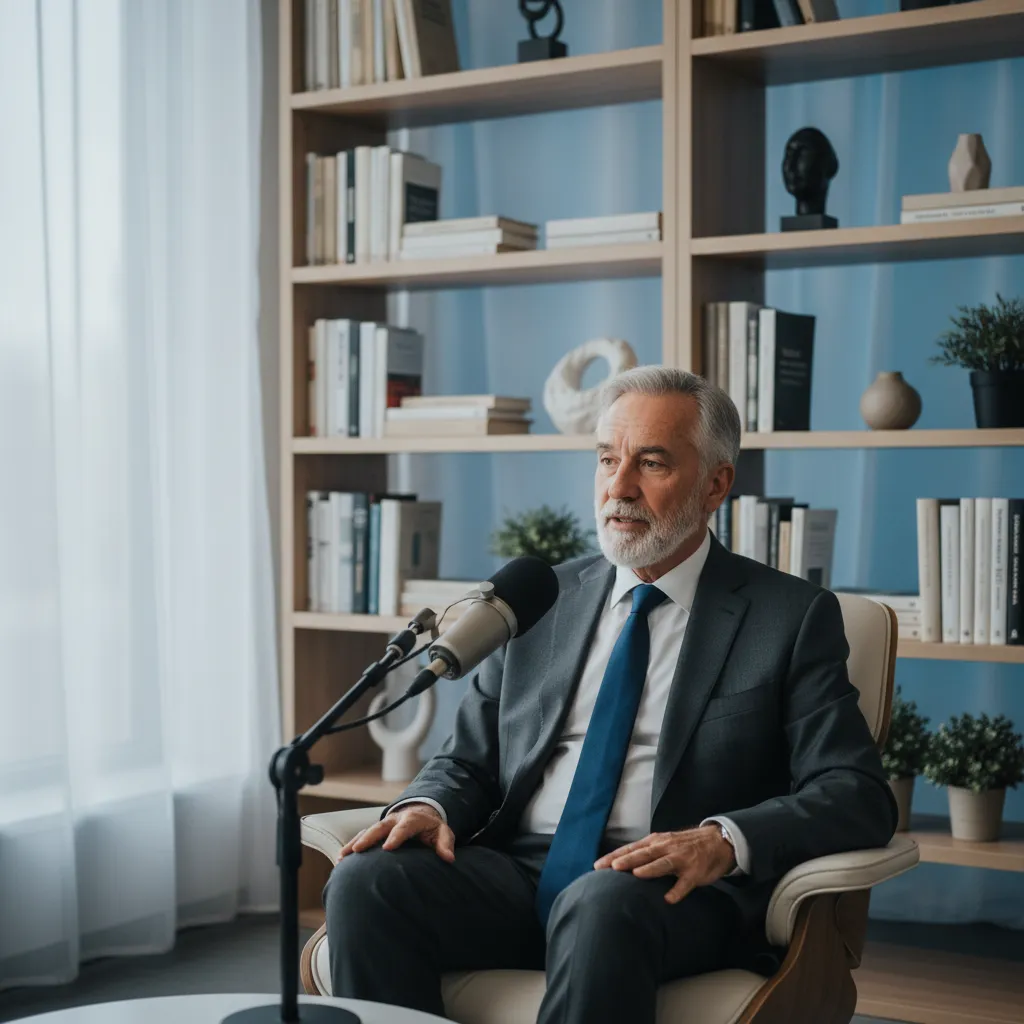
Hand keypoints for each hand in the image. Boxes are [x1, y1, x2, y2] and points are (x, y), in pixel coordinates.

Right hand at [336, 803, 455, 863]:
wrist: (421, 814)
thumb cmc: (432, 828)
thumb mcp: (443, 833)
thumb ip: (445, 844)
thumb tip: (449, 858)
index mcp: (412, 820)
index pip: (404, 827)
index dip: (396, 837)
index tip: (387, 848)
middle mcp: (395, 820)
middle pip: (380, 827)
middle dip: (368, 838)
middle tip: (357, 850)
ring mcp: (384, 824)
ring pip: (367, 831)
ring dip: (355, 843)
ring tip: (343, 857)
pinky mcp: (376, 831)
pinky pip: (362, 836)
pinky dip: (352, 845)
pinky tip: (341, 858)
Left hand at [593, 826, 735, 903]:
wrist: (716, 841)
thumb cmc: (683, 846)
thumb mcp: (662, 844)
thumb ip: (644, 853)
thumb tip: (618, 863)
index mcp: (655, 842)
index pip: (631, 849)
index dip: (614, 856)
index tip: (598, 866)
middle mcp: (666, 847)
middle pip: (644, 853)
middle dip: (627, 860)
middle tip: (612, 868)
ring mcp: (681, 858)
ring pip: (663, 863)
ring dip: (650, 869)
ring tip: (637, 874)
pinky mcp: (695, 871)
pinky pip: (686, 882)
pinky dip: (678, 890)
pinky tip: (669, 899)